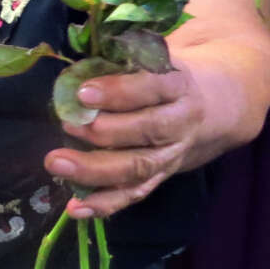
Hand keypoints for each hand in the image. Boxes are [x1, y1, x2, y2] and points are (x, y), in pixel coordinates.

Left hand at [43, 63, 203, 217]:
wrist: (212, 105)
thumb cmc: (162, 76)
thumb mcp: (150, 60)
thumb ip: (116, 63)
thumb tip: (69, 74)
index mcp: (178, 85)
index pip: (152, 87)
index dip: (119, 91)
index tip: (83, 92)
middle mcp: (180, 122)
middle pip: (146, 131)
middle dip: (104, 131)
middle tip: (66, 124)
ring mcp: (171, 154)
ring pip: (137, 167)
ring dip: (95, 170)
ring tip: (57, 163)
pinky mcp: (160, 177)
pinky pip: (134, 194)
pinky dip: (105, 204)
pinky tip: (75, 209)